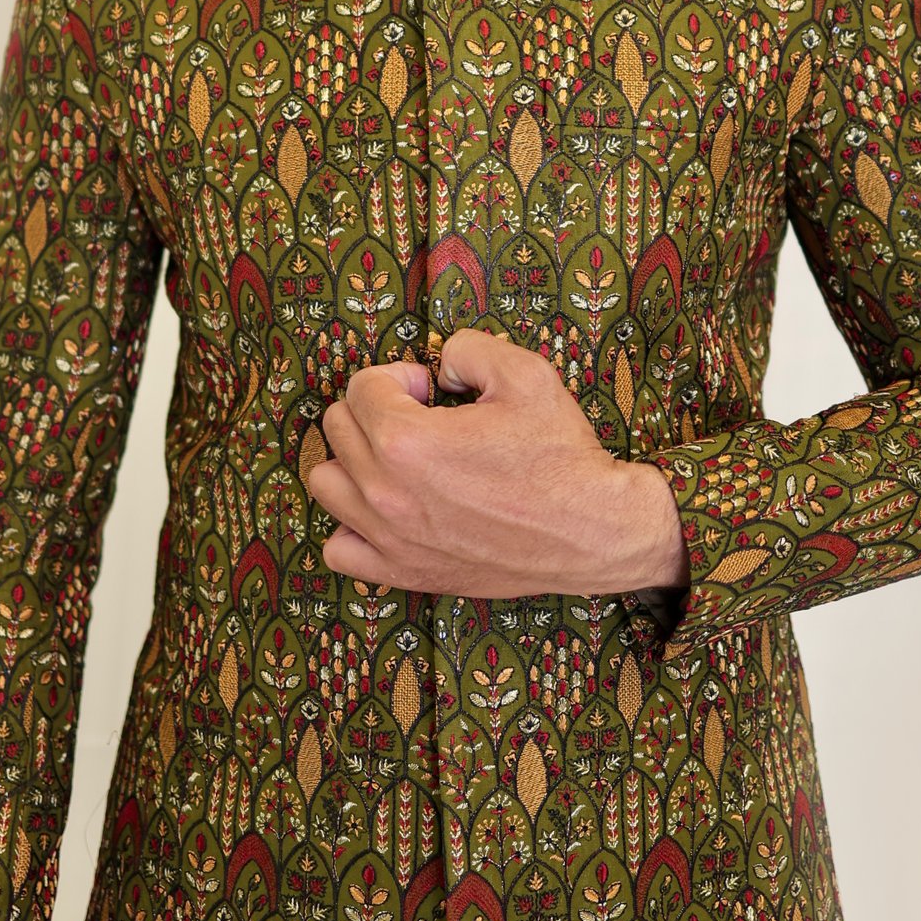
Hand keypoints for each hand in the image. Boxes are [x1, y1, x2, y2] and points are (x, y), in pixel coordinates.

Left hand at [308, 326, 690, 598]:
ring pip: (326, 484)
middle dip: (375, 409)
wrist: (593, 531)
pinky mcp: (405, 572)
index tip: (430, 389)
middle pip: (338, 429)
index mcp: (407, 441)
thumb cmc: (561, 457)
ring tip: (397, 458)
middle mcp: (386, 493)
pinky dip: (351, 525)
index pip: (361, 387)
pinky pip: (339, 548)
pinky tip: (388, 509)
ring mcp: (391, 538)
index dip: (399, 376)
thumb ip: (468, 349)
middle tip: (420, 416)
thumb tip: (440, 366)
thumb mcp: (524, 373)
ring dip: (354, 461)